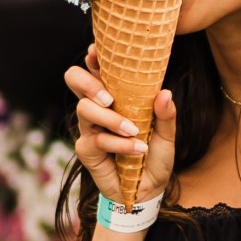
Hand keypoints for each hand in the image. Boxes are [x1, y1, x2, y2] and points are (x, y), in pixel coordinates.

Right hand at [66, 50, 176, 207]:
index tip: (96, 50)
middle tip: (109, 97)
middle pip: (73, 79)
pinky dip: (119, 144)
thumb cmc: (154, 157)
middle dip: (87, 81)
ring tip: (133, 130)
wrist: (147, 189)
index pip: (96, 68)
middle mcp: (97, 107)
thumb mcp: (166, 136)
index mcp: (113, 95)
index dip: (93, 57)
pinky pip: (97, 140)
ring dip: (111, 119)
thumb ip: (166, 115)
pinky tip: (138, 149)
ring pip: (84, 109)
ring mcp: (88, 127)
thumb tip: (165, 93)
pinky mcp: (86, 149)